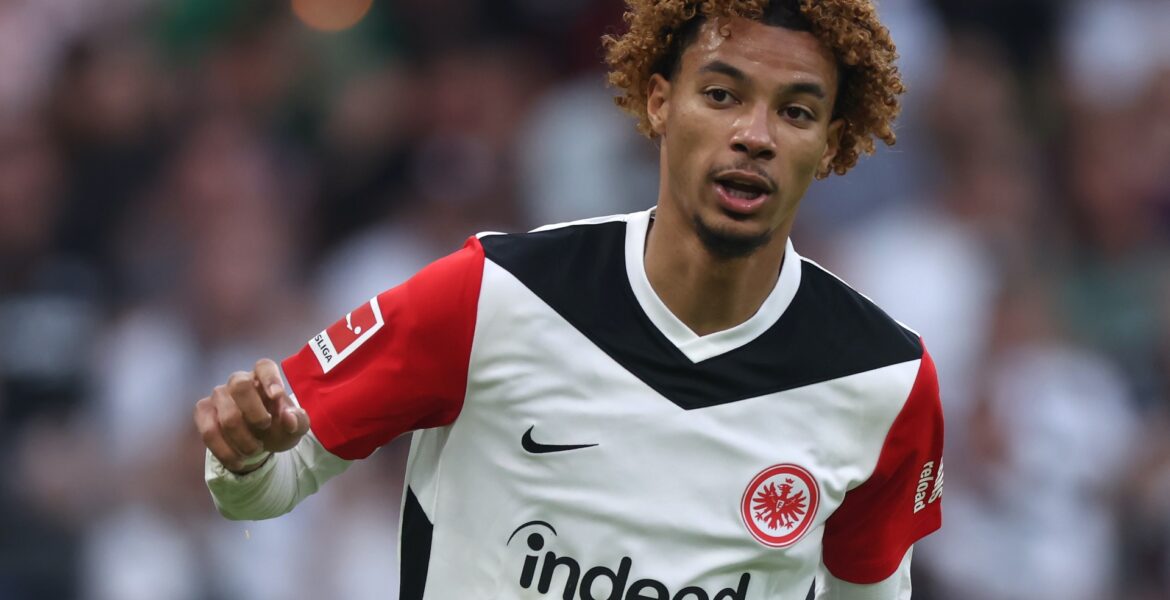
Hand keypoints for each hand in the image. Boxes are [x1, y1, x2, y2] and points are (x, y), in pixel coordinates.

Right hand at [193, 358, 309, 473]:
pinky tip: (238, 461)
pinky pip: (209, 432)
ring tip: (255, 450)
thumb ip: (298, 421)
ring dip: (242, 439)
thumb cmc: (279, 426)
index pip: (263, 366)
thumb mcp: (296, 427)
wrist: (258, 443)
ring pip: (225, 415)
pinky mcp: (203, 413)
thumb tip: (289, 418)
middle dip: (253, 411)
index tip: (277, 396)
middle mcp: (238, 381)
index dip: (270, 378)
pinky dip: (225, 451)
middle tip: (265, 427)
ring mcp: (218, 396)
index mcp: (263, 378)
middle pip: (239, 385)